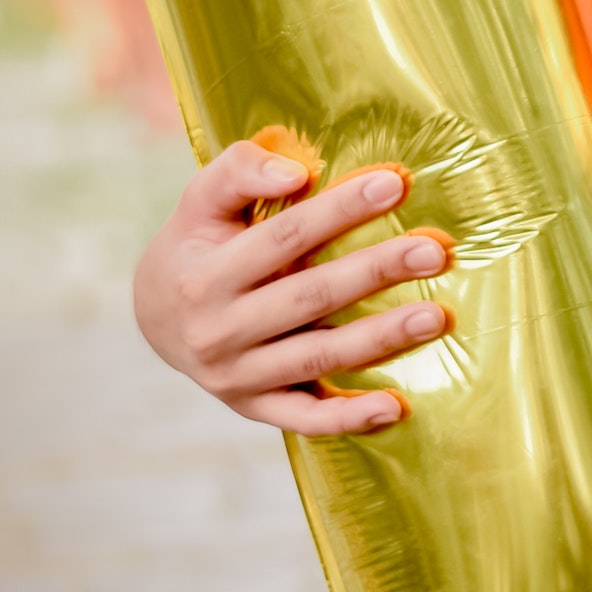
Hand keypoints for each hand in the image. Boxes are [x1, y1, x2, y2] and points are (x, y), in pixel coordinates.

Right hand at [133, 142, 453, 434]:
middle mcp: (219, 330)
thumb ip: (240, 172)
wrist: (154, 319)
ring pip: (318, 357)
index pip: (285, 237)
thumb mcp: (200, 201)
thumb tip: (296, 174)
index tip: (395, 184)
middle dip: (376, 272)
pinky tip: (397, 407)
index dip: (340, 209)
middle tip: (435, 252)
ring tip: (436, 316)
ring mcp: (237, 376)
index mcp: (207, 275)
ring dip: (381, 339)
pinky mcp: (254, 408)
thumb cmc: (195, 246)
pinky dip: (350, 417)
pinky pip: (306, 419)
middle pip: (311, 297)